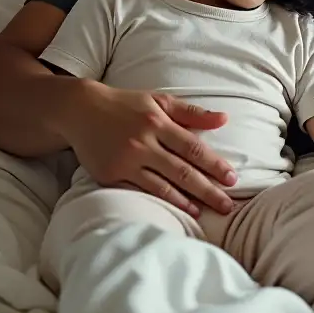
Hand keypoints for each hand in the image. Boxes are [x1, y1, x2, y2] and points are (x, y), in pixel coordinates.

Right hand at [63, 81, 236, 215]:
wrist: (81, 110)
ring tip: (207, 211)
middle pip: (182, 171)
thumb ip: (192, 113)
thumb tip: (224, 119)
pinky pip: (142, 192)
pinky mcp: (111, 176)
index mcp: (157, 122)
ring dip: (188, 201)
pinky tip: (180, 209)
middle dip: (208, 190)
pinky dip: (164, 202)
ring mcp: (126, 161)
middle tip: (228, 205)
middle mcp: (142, 143)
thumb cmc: (126, 105)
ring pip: (163, 185)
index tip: (232, 178)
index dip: (214, 164)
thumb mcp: (159, 101)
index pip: (193, 147)